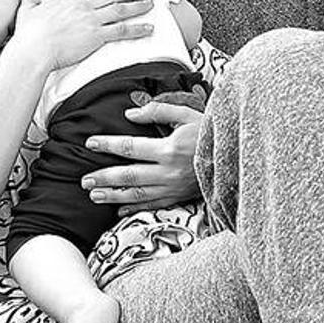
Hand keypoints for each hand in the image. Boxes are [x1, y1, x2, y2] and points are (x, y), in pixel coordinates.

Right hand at [15, 0, 153, 71]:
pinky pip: (122, 30)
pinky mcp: (96, 36)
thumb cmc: (29, 34)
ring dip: (138, 5)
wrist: (34, 50)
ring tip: (150, 3)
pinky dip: (137, 29)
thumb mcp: (28, 7)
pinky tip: (148, 28)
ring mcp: (92, 20)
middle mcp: (84, 6)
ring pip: (121, 9)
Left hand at [81, 102, 203, 216]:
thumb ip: (157, 112)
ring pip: (137, 194)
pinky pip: (153, 205)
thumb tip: (130, 114)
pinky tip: (119, 210)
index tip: (90, 144)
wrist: (238, 156)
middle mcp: (168, 171)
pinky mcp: (180, 197)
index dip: (108, 145)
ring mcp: (173, 187)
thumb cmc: (211, 132)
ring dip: (114, 195)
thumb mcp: (187, 114)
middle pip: (129, 175)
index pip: (130, 147)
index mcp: (169, 149)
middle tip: (85, 180)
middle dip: (104, 178)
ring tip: (95, 195)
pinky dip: (134, 209)